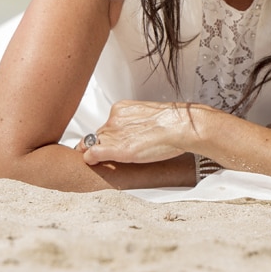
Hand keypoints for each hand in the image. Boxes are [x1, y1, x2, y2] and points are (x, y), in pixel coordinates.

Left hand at [78, 100, 209, 165]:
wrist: (179, 127)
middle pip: (100, 135)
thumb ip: (135, 121)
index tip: (114, 142)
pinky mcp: (114, 149)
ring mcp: (113, 133)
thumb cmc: (173, 123)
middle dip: (105, 144)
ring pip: (94, 144)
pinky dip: (91, 159)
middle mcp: (114, 119)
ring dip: (100, 152)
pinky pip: (91, 154)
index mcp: (122, 108)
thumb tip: (135, 131)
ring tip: (118, 158)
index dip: (110, 136)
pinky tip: (95, 163)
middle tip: (119, 152)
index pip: (107, 124)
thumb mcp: (149, 115)